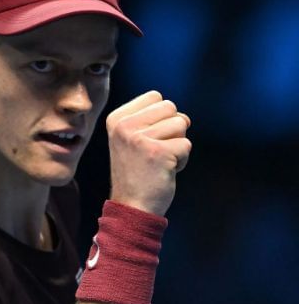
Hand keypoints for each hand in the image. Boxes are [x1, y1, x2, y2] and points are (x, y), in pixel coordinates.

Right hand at [105, 90, 191, 215]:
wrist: (132, 206)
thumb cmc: (138, 172)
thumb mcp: (131, 139)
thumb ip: (149, 119)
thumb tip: (183, 117)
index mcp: (116, 119)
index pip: (155, 97)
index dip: (160, 117)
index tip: (146, 139)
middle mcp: (124, 126)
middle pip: (170, 107)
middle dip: (172, 129)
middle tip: (155, 151)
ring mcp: (139, 138)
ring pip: (181, 124)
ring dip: (178, 144)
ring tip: (160, 160)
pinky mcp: (157, 152)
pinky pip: (186, 145)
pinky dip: (182, 160)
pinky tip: (165, 170)